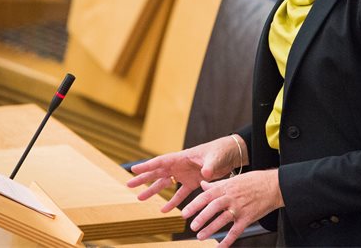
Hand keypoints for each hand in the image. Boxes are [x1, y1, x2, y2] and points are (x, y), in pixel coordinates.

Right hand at [126, 136, 246, 211]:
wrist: (231, 154)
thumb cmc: (221, 151)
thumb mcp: (215, 158)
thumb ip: (209, 167)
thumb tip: (205, 175)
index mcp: (182, 157)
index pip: (161, 161)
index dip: (147, 166)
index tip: (133, 169)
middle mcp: (180, 166)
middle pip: (158, 173)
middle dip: (143, 178)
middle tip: (129, 184)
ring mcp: (185, 174)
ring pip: (165, 184)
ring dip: (153, 191)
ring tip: (140, 198)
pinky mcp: (193, 182)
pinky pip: (180, 194)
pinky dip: (173, 202)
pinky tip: (164, 210)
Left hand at [182, 169, 283, 247]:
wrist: (273, 185)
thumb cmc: (253, 181)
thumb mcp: (232, 179)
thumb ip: (216, 185)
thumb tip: (203, 185)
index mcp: (225, 187)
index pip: (206, 196)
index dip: (194, 205)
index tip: (184, 213)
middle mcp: (231, 197)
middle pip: (212, 208)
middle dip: (201, 218)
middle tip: (192, 226)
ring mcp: (239, 208)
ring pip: (222, 220)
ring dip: (210, 229)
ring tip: (200, 236)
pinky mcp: (248, 218)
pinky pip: (236, 231)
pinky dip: (228, 240)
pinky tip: (220, 246)